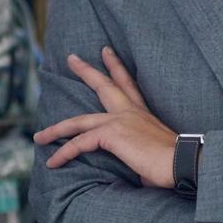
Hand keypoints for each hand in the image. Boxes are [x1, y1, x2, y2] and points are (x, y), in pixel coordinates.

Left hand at [33, 46, 177, 187]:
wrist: (183, 163)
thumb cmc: (173, 163)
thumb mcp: (153, 151)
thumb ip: (141, 153)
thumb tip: (140, 171)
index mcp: (142, 113)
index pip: (128, 84)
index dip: (116, 66)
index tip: (107, 52)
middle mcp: (131, 112)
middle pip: (104, 86)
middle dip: (86, 71)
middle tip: (72, 58)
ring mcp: (119, 121)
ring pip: (79, 121)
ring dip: (56, 129)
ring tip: (39, 135)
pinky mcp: (111, 134)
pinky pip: (80, 142)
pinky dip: (64, 153)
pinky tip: (53, 162)